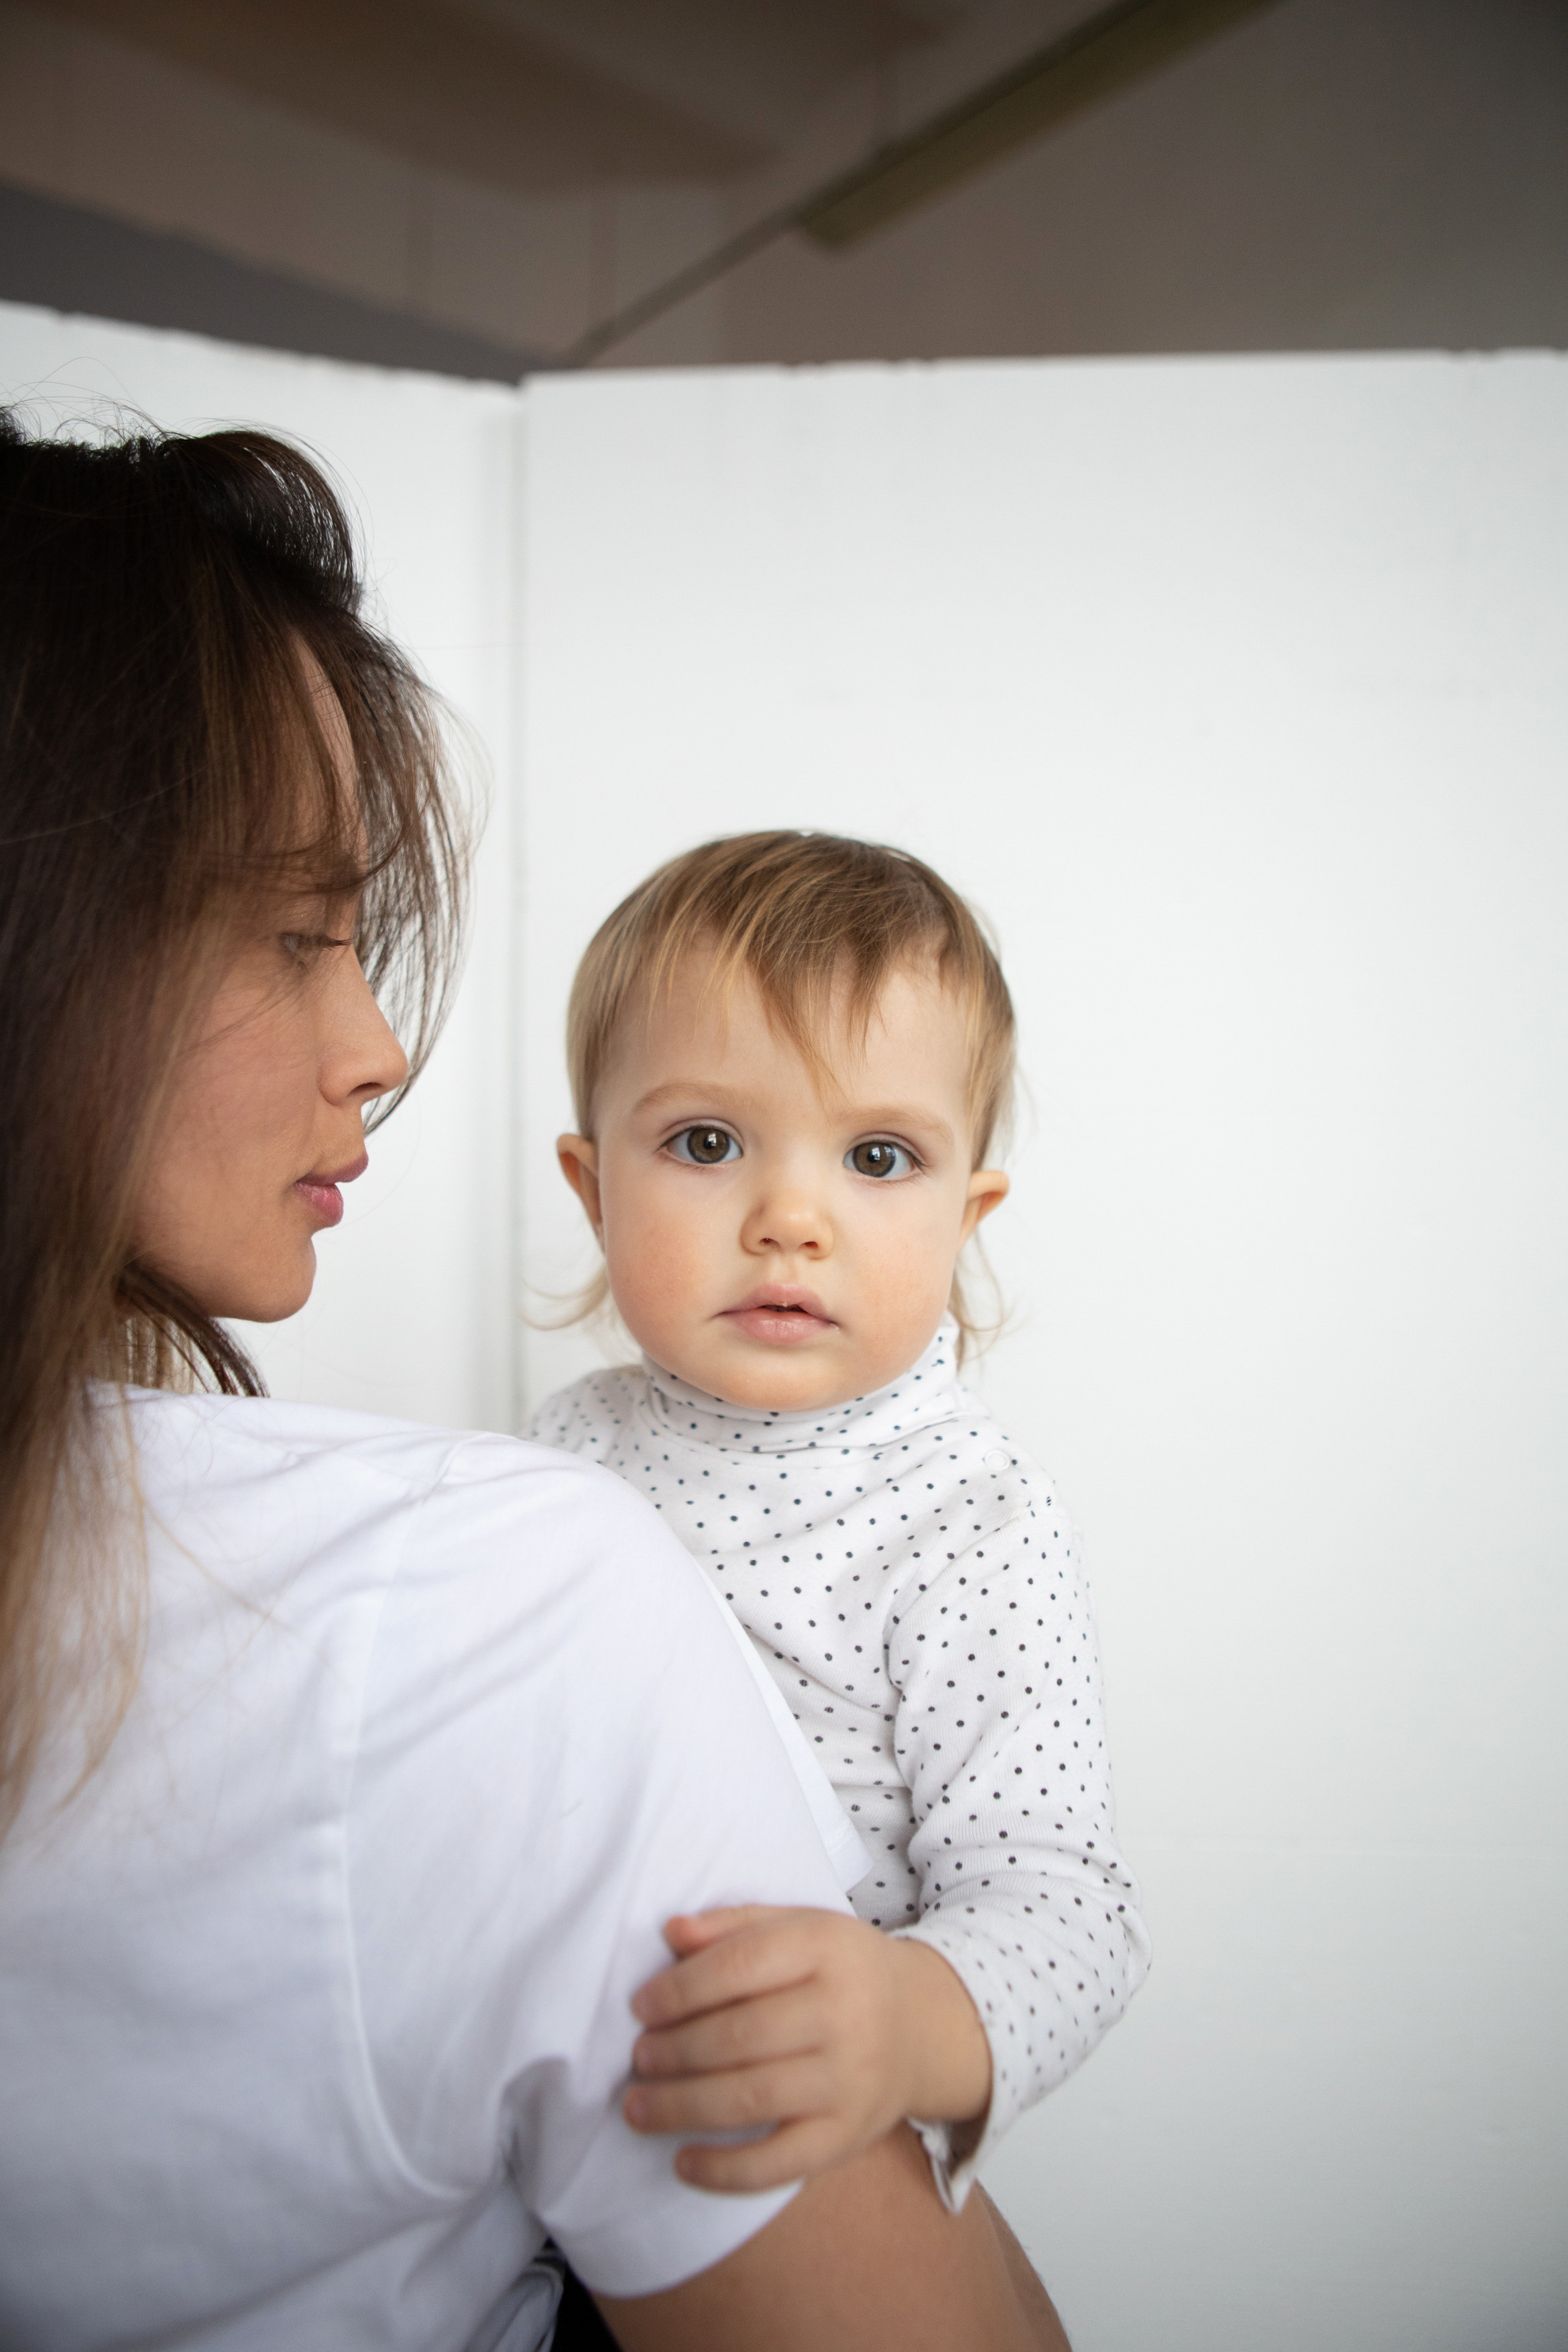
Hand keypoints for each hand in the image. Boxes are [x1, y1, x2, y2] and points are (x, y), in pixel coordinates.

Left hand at [622, 1905, 991, 2192]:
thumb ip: (736, 1925)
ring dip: (681, 2107)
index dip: (681, 1989)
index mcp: (829, 1948)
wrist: (924, 2028)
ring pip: (751, 2099)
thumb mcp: (802, 1927)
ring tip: (637, 2107)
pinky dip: (724, 2171)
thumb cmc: (842, 1972)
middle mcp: (844, 2014)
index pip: (742, 1965)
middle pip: (741, 2036)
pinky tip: (682, 2163)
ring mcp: (848, 2081)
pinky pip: (779, 2164)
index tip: (640, 2007)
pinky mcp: (847, 2137)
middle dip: (674, 2051)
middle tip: (638, 2058)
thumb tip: (670, 1932)